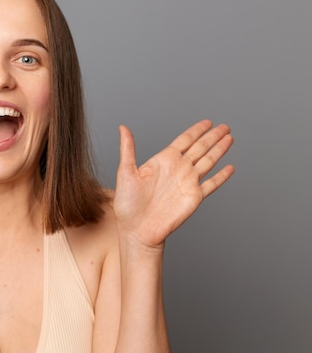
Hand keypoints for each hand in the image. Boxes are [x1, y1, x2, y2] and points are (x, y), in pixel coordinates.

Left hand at [112, 120, 234, 249]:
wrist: (137, 229)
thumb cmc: (127, 204)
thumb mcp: (126, 172)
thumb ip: (128, 149)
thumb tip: (122, 128)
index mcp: (163, 161)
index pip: (184, 140)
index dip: (196, 130)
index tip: (207, 122)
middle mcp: (178, 169)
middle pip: (200, 147)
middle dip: (212, 136)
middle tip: (225, 126)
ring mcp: (187, 182)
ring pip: (208, 161)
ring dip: (219, 150)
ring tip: (230, 138)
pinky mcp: (194, 197)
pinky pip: (212, 184)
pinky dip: (222, 176)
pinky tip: (230, 168)